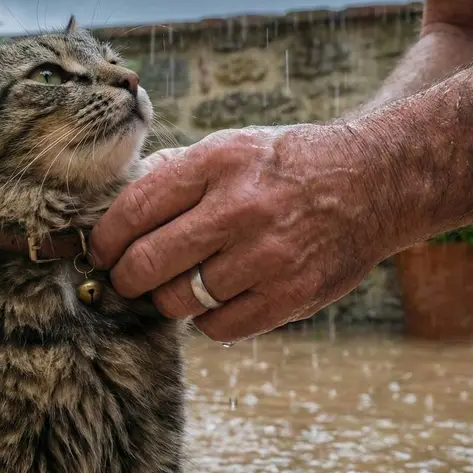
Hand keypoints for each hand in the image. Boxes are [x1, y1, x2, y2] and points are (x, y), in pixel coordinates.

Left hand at [91, 124, 395, 342]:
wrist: (373, 181)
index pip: (134, 210)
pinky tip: (215, 299)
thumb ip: (174, 172)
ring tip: (177, 285)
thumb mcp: (230, 146)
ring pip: (179, 301)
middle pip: (147, 263)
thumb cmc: (286, 166)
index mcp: (216, 163)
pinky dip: (205, 319)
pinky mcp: (291, 295)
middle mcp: (240, 208)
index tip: (100, 252)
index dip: (105, 240)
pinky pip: (218, 327)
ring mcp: (268, 255)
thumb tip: (117, 206)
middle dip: (124, 278)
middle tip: (125, 280)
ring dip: (167, 299)